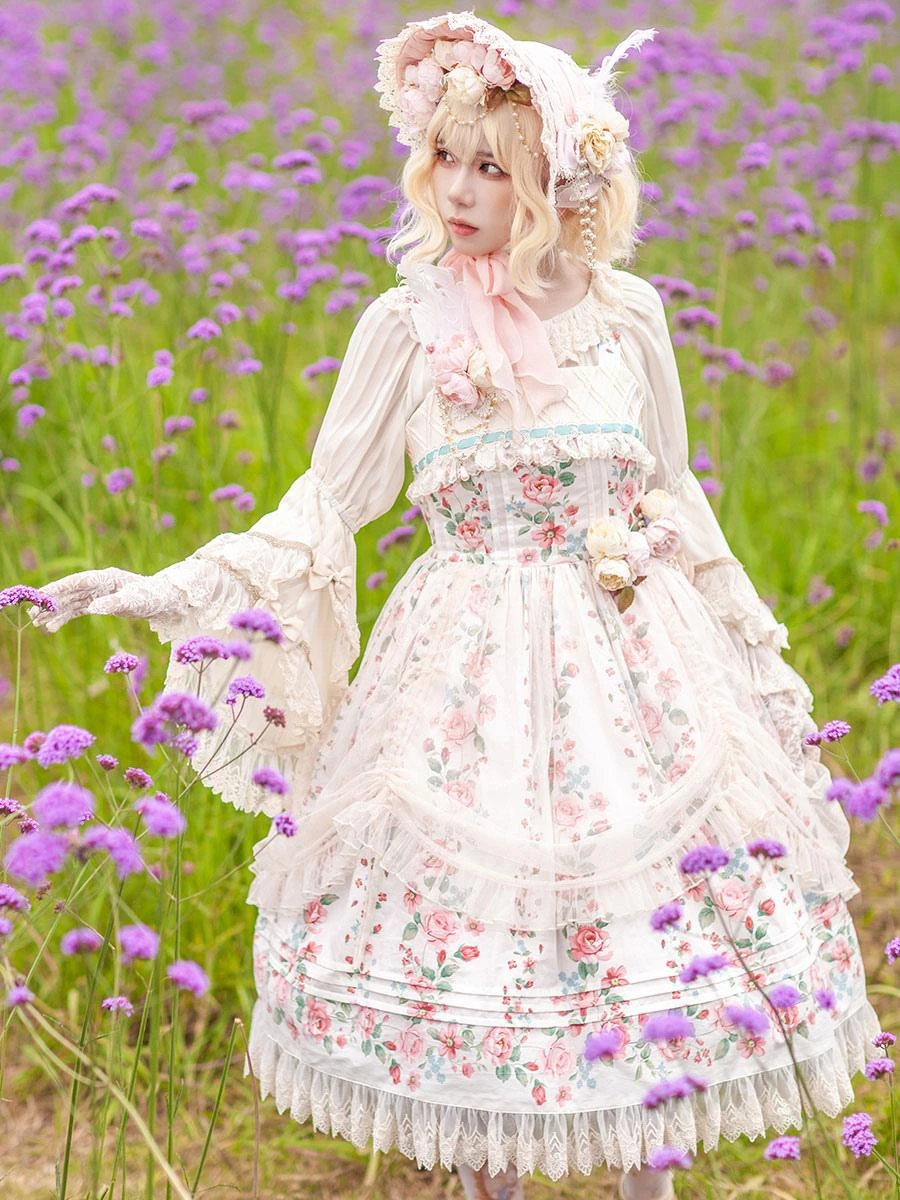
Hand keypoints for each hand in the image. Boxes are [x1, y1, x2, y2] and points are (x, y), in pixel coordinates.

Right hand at [28, 567, 183, 631]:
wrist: (164, 600)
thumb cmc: (152, 597)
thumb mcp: (135, 601)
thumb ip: (114, 603)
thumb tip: (93, 608)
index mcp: (106, 578)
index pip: (78, 582)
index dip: (59, 588)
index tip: (42, 595)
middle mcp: (99, 583)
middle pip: (70, 592)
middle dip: (51, 602)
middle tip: (31, 612)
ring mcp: (99, 593)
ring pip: (71, 602)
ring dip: (55, 612)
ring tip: (37, 623)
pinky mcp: (100, 603)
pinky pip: (78, 610)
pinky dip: (65, 618)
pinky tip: (52, 627)